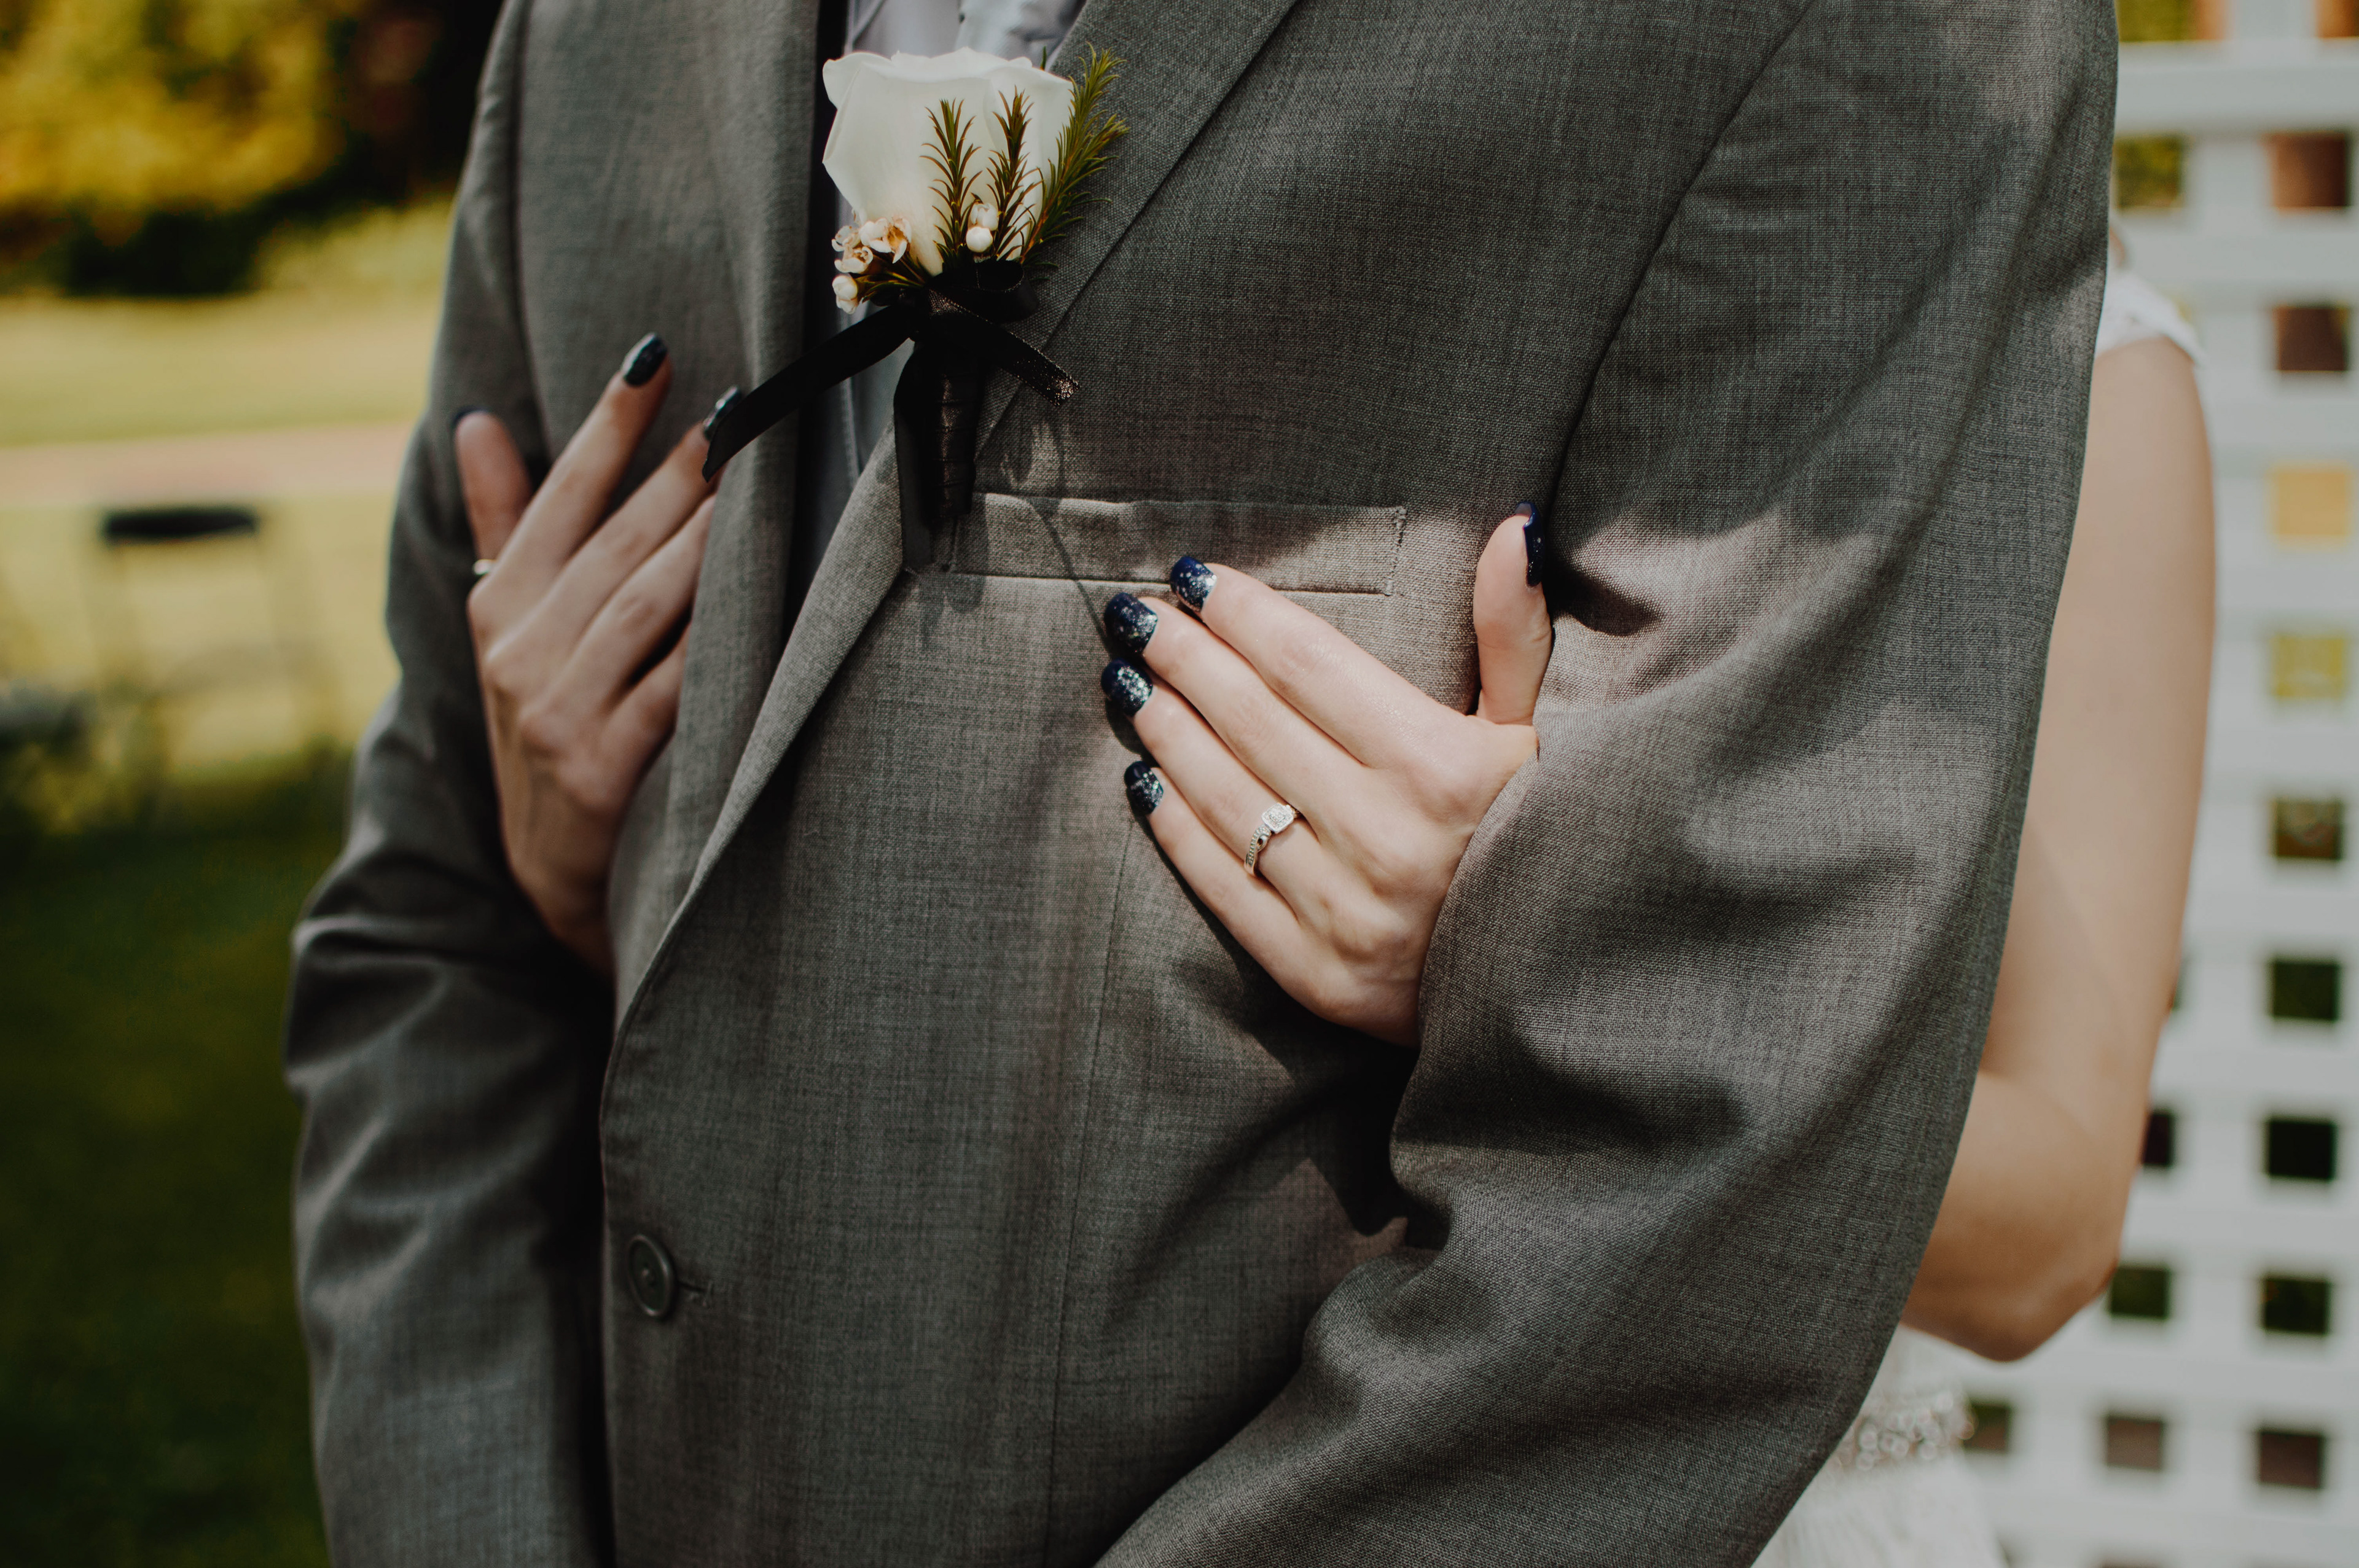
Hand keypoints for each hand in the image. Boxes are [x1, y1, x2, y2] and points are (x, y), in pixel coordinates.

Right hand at [455, 335, 718, 973]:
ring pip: (642, 604)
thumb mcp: (510, 633)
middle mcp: (519, 653)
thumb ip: (503, 526)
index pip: (559, 497)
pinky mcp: (600, 768)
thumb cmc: (549, 732)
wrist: (555, 879)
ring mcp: (556, 712)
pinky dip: (711, 642)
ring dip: (701, 540)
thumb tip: (480, 420)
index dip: (606, 423)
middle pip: (613, 543)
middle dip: (677, 473)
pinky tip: (756, 598)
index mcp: (500, 608)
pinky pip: (670, 689)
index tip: (655, 356)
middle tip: (740, 410)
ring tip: (752, 480)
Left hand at [1102, 509, 1552, 1044]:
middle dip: (1186, 657)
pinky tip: (1144, 779)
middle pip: (1254, 721)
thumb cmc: (1548, 840)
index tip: (1193, 577)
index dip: (1242, 613)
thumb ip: (1513, 634)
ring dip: (1169, 731)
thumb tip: (1512, 529)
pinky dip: (1178, 828)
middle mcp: (1387, 838)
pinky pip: (1226, 886)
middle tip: (1136, 616)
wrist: (1556, 986)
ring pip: (1229, 797)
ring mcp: (1346, 912)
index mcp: (1442, 768)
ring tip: (1131, 683)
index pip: (1309, 665)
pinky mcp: (1317, 976)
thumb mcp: (1542, 736)